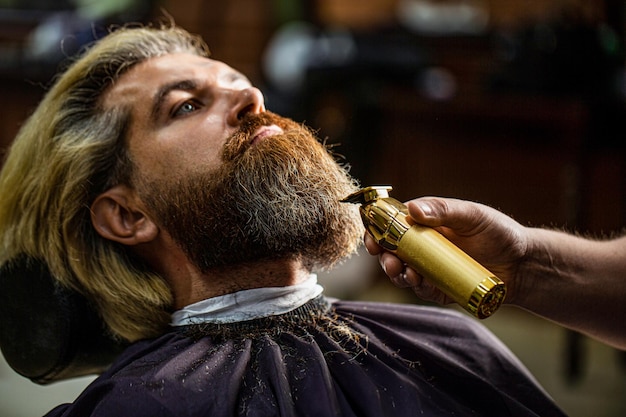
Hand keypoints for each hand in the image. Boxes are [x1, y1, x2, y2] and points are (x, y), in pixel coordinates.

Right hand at [364, 197, 528, 305]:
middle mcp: (424, 248)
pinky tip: (418, 281)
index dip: (377, 230)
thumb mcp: (471, 215)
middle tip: (383, 256)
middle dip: (382, 256)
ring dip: (396, 273)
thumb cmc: (498, 232)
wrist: (523, 263)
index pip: (393, 226)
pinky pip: (423, 291)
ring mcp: (431, 269)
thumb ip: (443, 210)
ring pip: (403, 273)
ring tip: (401, 270)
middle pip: (392, 252)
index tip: (370, 235)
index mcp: (426, 225)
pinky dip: (417, 287)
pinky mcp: (441, 289)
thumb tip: (411, 209)